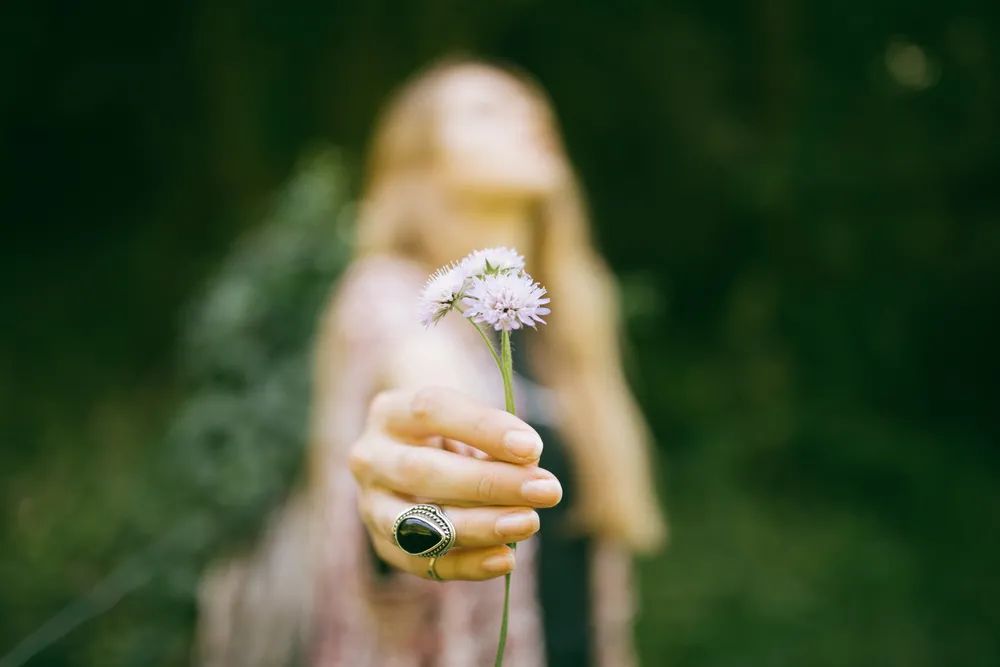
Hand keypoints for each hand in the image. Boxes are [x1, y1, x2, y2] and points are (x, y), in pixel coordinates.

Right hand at [348, 386, 562, 580]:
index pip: (432, 411)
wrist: (415, 453)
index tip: (533, 447)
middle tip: (545, 489)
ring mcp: (370, 504)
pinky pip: (420, 562)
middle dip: (488, 484)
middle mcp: (370, 456)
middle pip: (421, 471)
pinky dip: (466, 564)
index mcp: (390, 411)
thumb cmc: (454, 430)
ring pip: (415, 523)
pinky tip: (505, 558)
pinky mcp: (383, 544)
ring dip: (478, 526)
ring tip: (529, 522)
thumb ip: (496, 439)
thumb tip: (530, 468)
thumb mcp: (470, 419)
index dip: (483, 428)